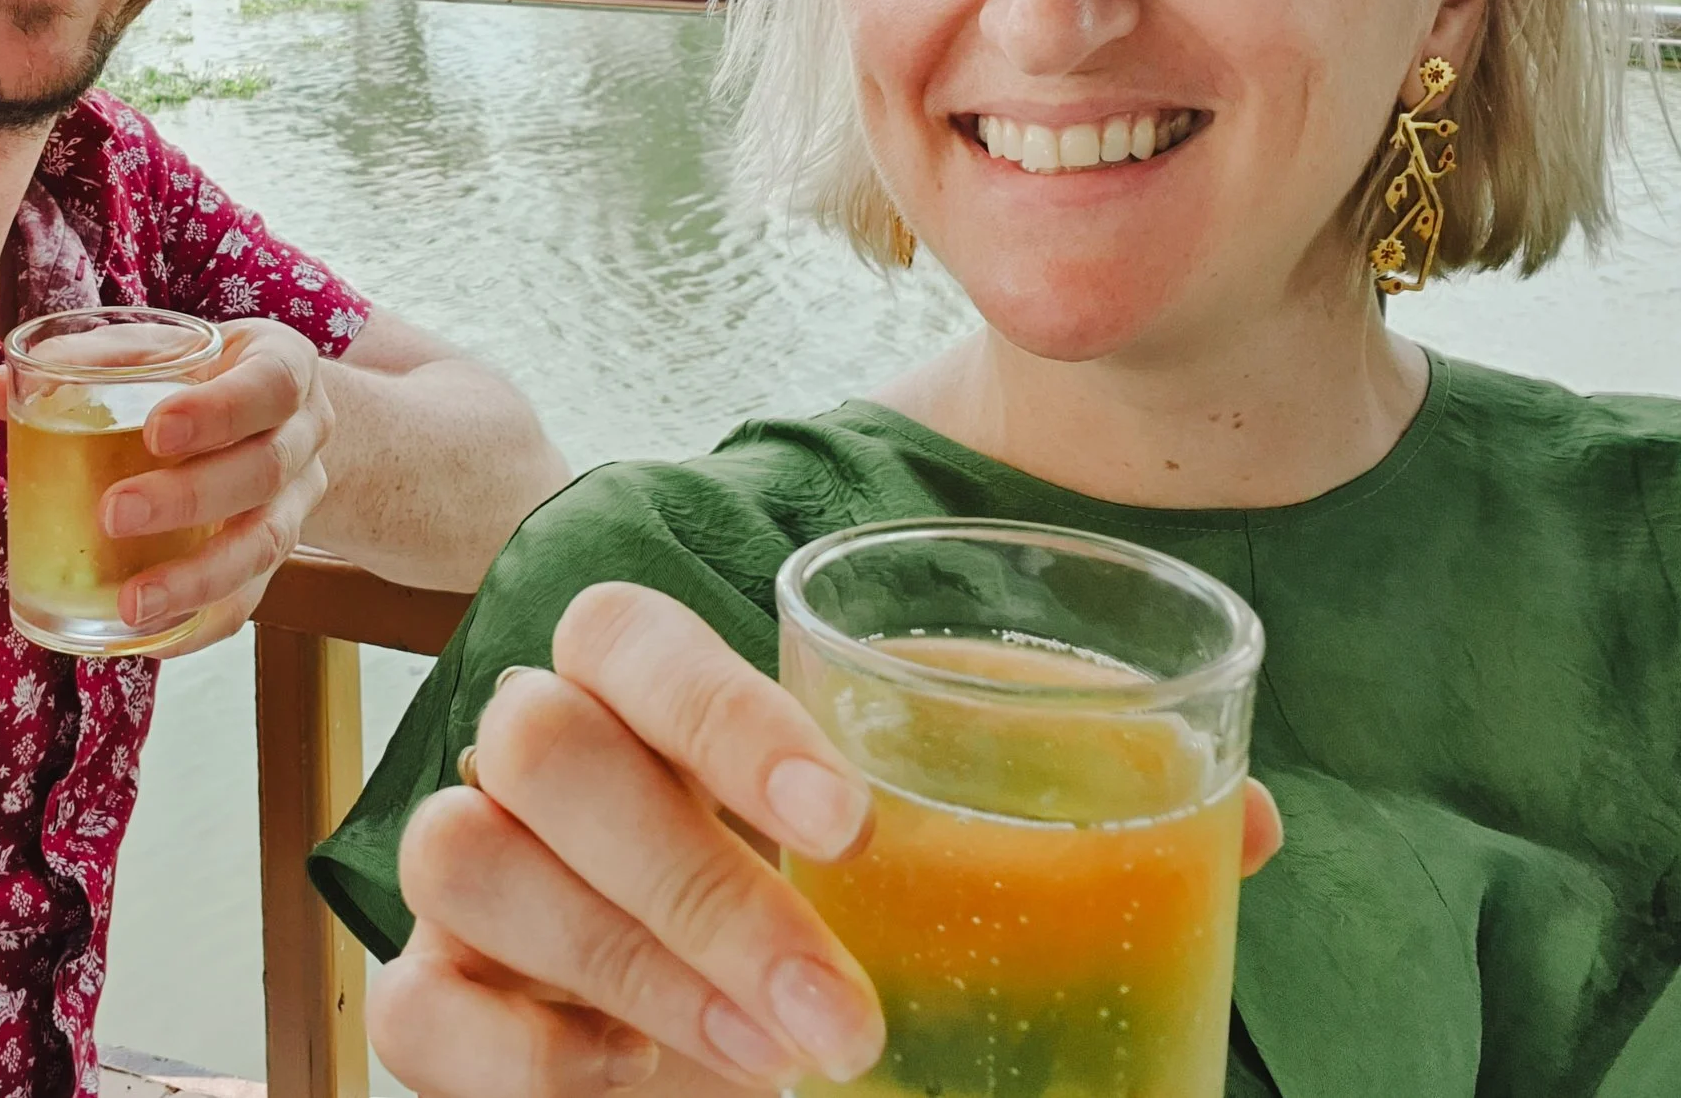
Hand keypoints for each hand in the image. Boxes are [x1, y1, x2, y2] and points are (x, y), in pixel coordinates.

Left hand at [0, 316, 331, 655]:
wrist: (285, 419)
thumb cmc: (204, 376)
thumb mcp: (164, 350)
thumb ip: (87, 364)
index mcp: (282, 369)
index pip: (268, 386)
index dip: (219, 411)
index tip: (156, 430)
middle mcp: (303, 438)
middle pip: (264, 471)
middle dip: (191, 497)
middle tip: (114, 514)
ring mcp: (298, 504)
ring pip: (266, 546)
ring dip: (198, 580)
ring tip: (130, 607)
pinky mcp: (279, 560)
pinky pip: (251, 601)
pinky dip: (199, 624)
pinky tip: (146, 640)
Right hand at [369, 582, 1284, 1096]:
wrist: (729, 1039)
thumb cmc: (842, 912)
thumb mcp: (944, 856)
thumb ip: (1057, 819)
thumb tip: (1251, 821)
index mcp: (646, 689)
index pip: (621, 629)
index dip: (713, 706)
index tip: (848, 823)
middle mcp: (535, 755)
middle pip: (535, 737)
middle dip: (690, 880)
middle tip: (839, 1008)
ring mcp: (468, 872)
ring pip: (462, 854)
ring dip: (632, 969)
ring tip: (777, 1063)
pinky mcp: (431, 998)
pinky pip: (428, 1009)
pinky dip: (550, 1061)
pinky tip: (672, 1094)